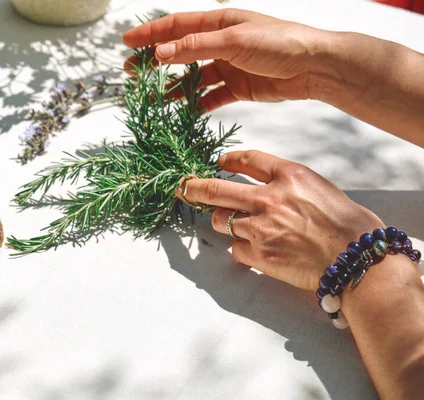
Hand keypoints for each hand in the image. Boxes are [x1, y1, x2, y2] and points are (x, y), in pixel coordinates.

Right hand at [123, 9, 423, 145]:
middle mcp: (220, 43)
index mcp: (218, 22)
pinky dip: (197, 104)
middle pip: (180, 52)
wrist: (314, 67)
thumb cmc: (279, 43)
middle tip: (132, 72)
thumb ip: (195, 47)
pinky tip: (184, 111)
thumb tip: (160, 53)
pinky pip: (211, 96)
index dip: (150, 33)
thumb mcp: (233, 41)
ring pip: (193, 77)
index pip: (176, 26)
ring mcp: (228, 66)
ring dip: (174, 87)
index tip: (127, 43)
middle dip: (155, 61)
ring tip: (154, 98)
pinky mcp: (238, 87)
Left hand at [177, 150, 382, 291]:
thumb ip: (288, 183)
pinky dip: (240, 248)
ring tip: (233, 224)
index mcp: (288, 176)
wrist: (356, 259)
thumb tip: (266, 187)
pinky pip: (235, 249)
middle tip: (182, 187)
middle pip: (215, 190)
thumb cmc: (348, 224)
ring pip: (220, 221)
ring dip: (221, 221)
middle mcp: (267, 199)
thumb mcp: (320, 187)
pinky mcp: (258, 255)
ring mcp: (259, 228)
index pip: (248, 159)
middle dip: (193, 188)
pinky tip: (255, 248)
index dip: (228, 159)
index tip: (219, 162)